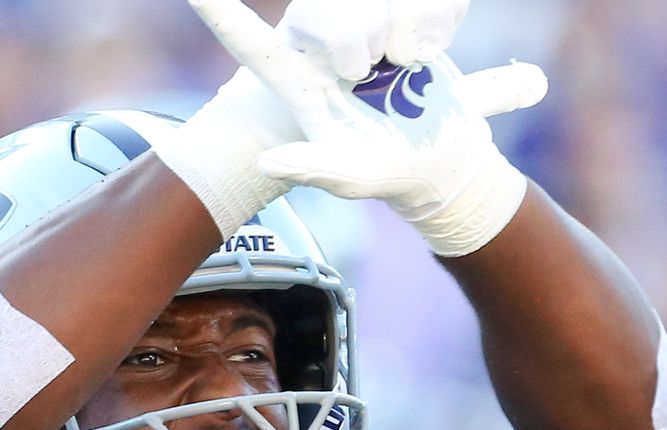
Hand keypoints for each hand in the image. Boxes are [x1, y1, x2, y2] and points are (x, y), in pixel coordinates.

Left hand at [187, 0, 547, 256]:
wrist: (444, 154)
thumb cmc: (389, 170)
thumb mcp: (351, 176)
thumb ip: (311, 167)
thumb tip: (264, 160)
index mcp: (299, 79)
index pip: (250, 42)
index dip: (221, 14)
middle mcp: (326, 41)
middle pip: (332, 14)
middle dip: (362, 43)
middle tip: (372, 76)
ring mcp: (368, 19)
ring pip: (382, 2)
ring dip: (404, 39)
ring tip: (404, 67)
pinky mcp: (407, 6)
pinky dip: (436, 27)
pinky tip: (427, 54)